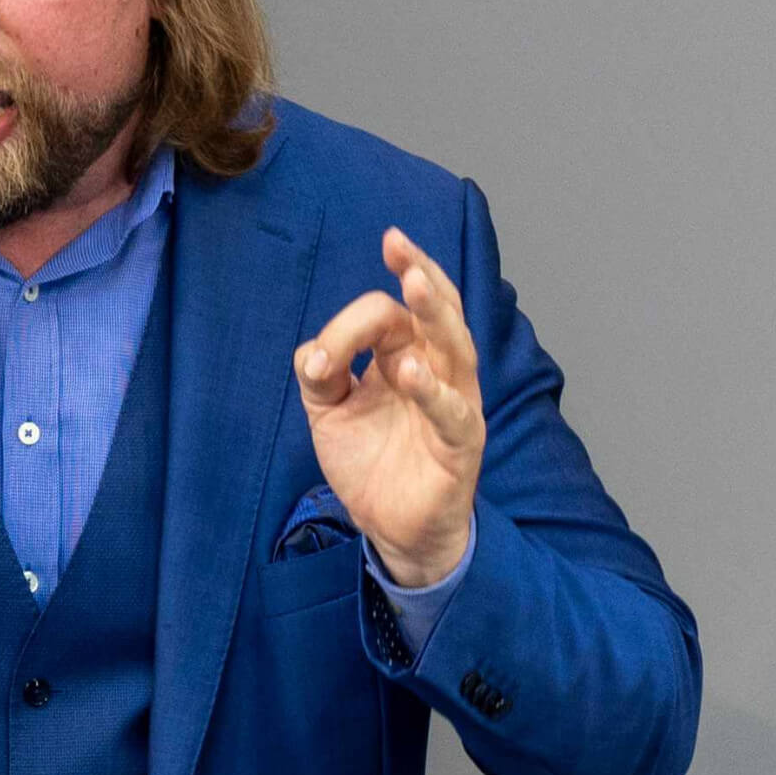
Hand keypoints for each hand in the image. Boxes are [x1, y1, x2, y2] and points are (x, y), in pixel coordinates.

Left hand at [292, 227, 483, 586]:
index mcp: (407, 354)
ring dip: (434, 312)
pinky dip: (433, 390)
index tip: (324, 359)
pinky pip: (452, 410)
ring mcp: (454, 403)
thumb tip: (314, 356)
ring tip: (415, 284)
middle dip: (418, 273)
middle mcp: (438, 369)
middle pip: (436, 310)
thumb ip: (320, 375)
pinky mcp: (460, 443)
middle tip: (397, 244)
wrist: (392, 530)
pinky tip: (413, 371)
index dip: (350, 325)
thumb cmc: (371, 461)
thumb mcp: (330, 412)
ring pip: (455, 346)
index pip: (389, 315)